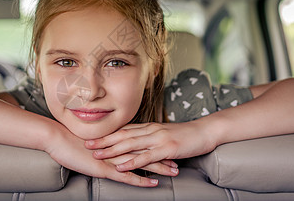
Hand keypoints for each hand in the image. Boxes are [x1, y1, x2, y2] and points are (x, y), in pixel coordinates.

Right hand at [44, 123, 176, 186]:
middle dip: (164, 156)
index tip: (169, 148)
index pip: (140, 143)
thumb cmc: (70, 140)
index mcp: (115, 141)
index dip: (155, 146)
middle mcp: (117, 148)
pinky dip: (141, 180)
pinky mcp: (105, 168)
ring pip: (141, 163)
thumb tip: (111, 146)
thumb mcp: (91, 142)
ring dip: (159, 167)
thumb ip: (103, 144)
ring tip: (174, 171)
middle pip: (146, 151)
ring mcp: (112, 158)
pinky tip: (153, 183)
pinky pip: (127, 176)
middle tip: (180, 160)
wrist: (57, 138)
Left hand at [85, 121, 217, 171]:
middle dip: (104, 140)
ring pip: (130, 144)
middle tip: (87, 144)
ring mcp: (158, 139)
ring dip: (112, 150)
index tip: (93, 135)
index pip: (124, 129)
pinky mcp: (166, 148)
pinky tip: (121, 166)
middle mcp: (150, 130)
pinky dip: (132, 161)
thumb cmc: (186, 134)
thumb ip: (151, 137)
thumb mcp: (165, 134)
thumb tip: (138, 142)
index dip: (107, 133)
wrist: (205, 131)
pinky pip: (146, 156)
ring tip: (98, 155)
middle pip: (122, 135)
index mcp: (149, 127)